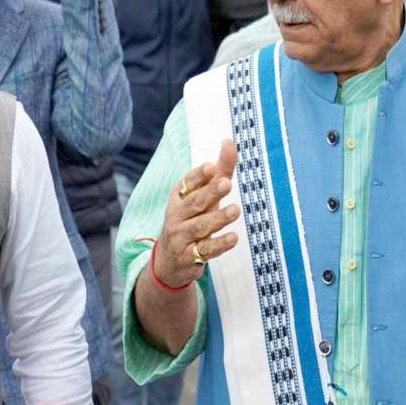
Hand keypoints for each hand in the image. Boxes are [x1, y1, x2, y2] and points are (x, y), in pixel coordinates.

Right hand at [155, 140, 239, 288]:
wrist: (170, 262)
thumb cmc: (191, 221)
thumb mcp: (204, 196)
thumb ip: (219, 171)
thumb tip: (230, 142)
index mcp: (178, 197)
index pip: (187, 182)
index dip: (199, 175)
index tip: (212, 167)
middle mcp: (176, 215)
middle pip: (194, 203)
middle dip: (210, 193)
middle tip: (226, 183)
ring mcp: (180, 237)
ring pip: (200, 226)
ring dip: (218, 218)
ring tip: (235, 210)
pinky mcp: (188, 258)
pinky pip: (205, 251)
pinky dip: (219, 245)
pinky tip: (233, 238)